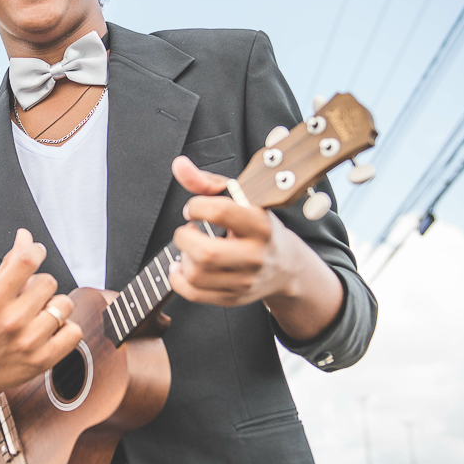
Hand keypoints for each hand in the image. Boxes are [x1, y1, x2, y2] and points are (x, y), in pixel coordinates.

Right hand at [0, 228, 82, 454]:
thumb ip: (8, 266)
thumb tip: (26, 236)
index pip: (26, 262)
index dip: (36, 251)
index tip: (36, 254)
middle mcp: (11, 322)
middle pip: (49, 282)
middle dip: (41, 286)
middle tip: (28, 299)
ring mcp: (29, 343)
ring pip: (64, 305)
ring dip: (54, 307)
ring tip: (38, 316)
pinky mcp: (44, 361)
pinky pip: (74, 331)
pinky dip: (66, 329)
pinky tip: (50, 332)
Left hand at [167, 156, 342, 338]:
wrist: (286, 267)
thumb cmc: (257, 227)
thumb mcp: (241, 200)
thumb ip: (207, 182)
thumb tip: (179, 165)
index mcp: (261, 225)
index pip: (221, 212)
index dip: (196, 206)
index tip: (194, 208)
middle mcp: (255, 256)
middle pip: (206, 252)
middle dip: (184, 237)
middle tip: (188, 230)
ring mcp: (244, 281)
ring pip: (196, 274)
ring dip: (182, 258)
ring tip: (189, 248)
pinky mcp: (232, 298)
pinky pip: (193, 293)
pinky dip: (177, 279)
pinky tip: (181, 267)